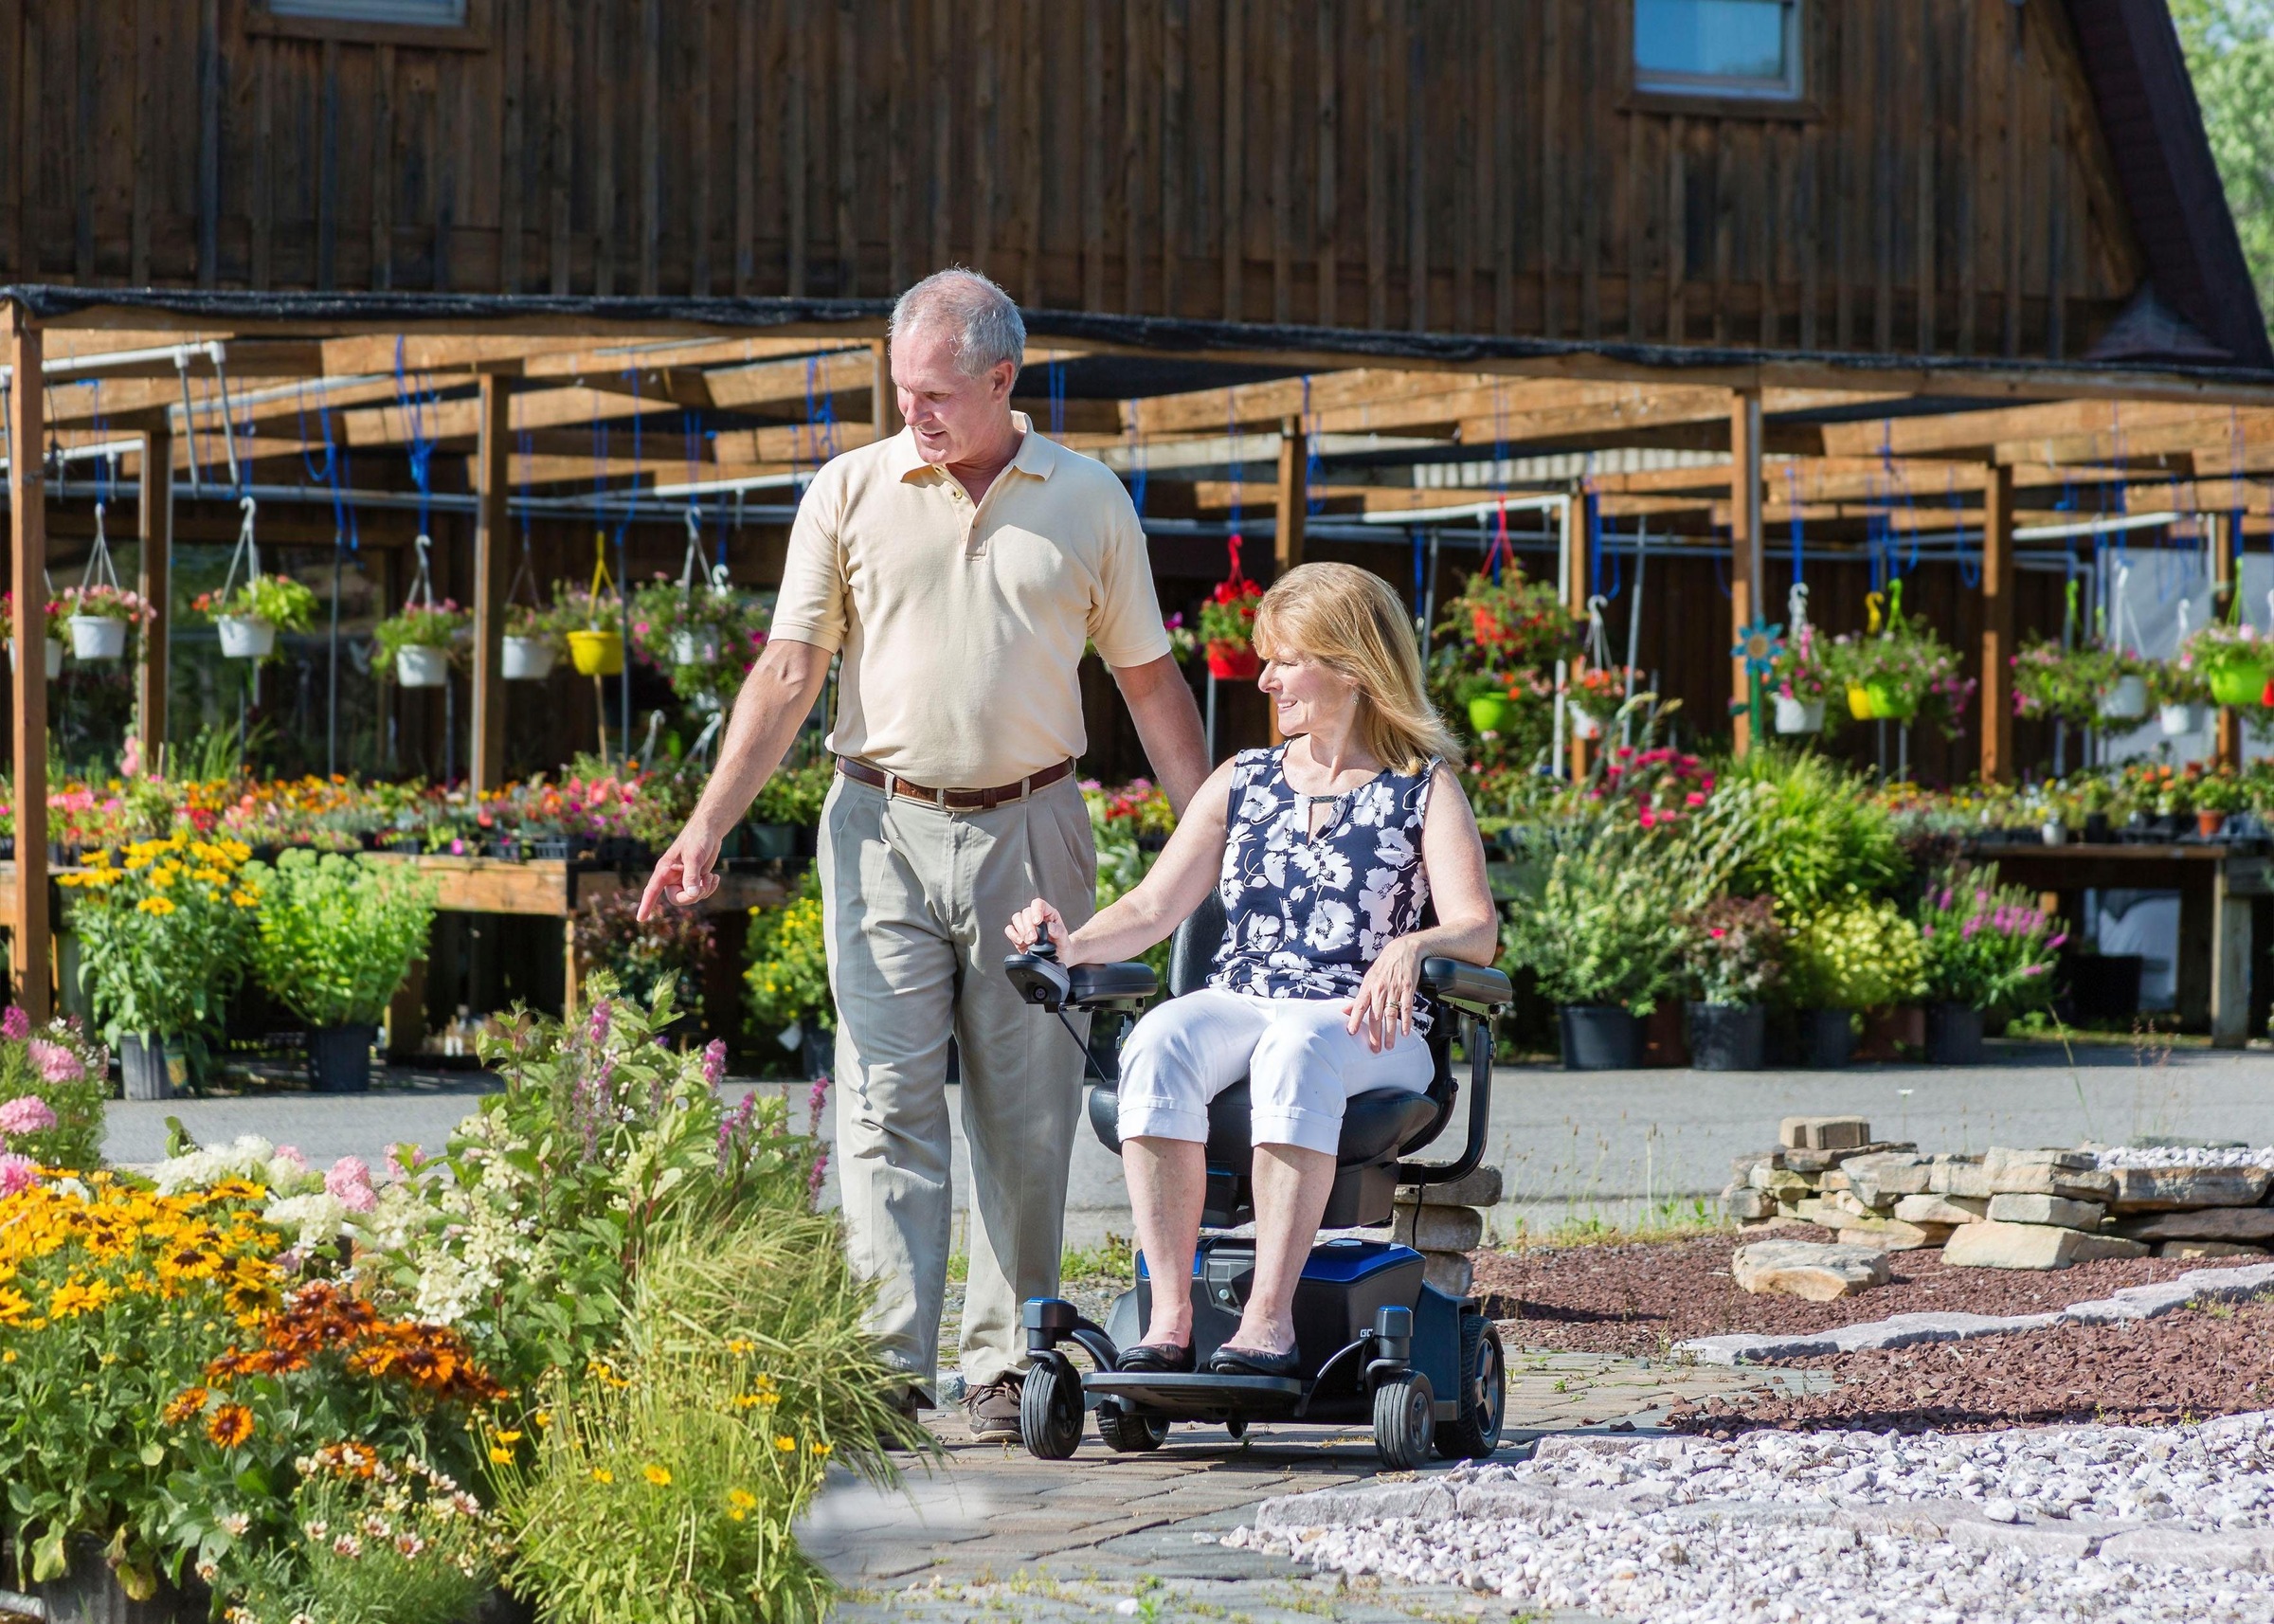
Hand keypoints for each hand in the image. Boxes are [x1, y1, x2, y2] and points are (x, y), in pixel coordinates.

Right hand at [638, 820, 722, 920]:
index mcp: (665, 870)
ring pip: (691, 897)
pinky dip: (709, 887)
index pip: (652, 890)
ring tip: (711, 876)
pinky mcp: (695, 879)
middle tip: (704, 883)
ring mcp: (683, 879)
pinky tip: (715, 877)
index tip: (641, 919)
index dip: (646, 905)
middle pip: (677, 899)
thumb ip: (691, 876)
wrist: (710, 830)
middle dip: (692, 896)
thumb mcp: (694, 857)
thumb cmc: (698, 838)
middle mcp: (671, 876)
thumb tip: (692, 894)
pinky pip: (700, 893)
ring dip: (703, 890)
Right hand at [1004, 898, 1074, 958]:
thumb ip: (1059, 932)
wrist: (1058, 959)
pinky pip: (1009, 929)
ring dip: (1021, 930)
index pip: (1039, 904)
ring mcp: (1026, 926)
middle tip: (1034, 938)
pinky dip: (1013, 935)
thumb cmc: (1062, 947)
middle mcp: (1036, 917)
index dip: (1036, 910)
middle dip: (1028, 926)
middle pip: (1026, 912)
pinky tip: (1020, 941)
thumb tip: (1050, 926)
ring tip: (1029, 941)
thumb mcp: (1064, 940)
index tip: (1037, 922)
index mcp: (1049, 914)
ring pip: (1016, 918)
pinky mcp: (1018, 935)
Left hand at [1345, 935, 1423, 1052]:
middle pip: (1376, 1014)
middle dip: (1374, 1033)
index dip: (1354, 1019)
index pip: (1359, 1005)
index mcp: (1368, 986)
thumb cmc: (1383, 967)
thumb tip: (1344, 1011)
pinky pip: (1406, 1007)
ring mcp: (1394, 988)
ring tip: (1389, 1046)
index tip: (1351, 1032)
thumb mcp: (1369, 979)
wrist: (1403, 949)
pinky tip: (1404, 1032)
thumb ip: (1359, 998)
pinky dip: (1405, 1021)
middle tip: (1375, 1049)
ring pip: (1391, 1014)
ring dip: (1390, 1031)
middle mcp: (1380, 988)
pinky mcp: (1408, 988)